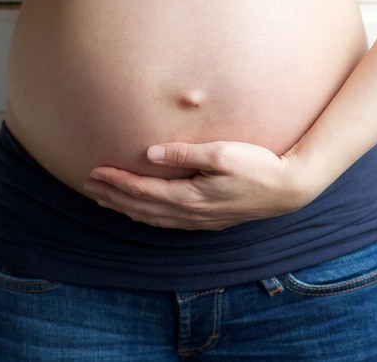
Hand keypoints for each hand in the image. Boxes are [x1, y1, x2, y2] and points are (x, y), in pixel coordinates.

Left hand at [84, 141, 309, 230]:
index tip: (95, 172)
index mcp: (190, 196)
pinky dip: (146, 217)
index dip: (117, 182)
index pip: (143, 191)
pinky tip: (141, 212)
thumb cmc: (257, 166)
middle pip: (141, 207)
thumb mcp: (221, 153)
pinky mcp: (207, 220)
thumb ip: (184, 154)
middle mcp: (190, 214)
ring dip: (126, 208)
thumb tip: (150, 154)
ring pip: (152, 218)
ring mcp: (199, 220)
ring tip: (105, 200)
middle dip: (113, 196)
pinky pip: (166, 223)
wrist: (287, 189)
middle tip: (89, 186)